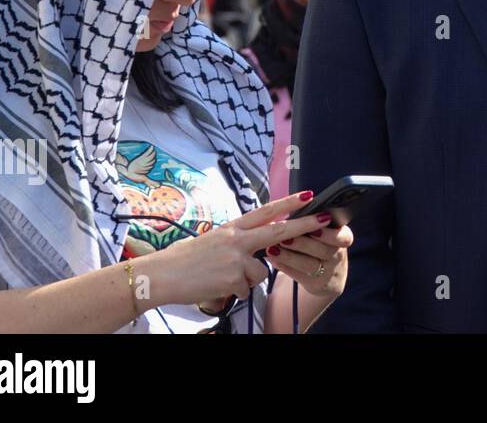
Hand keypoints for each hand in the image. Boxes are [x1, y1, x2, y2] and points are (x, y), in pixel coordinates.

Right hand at [139, 191, 328, 309]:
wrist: (160, 276)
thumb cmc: (182, 261)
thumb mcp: (211, 242)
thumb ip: (235, 242)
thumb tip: (253, 250)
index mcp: (231, 227)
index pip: (265, 212)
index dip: (288, 203)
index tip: (308, 195)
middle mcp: (236, 239)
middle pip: (278, 231)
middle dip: (305, 226)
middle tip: (326, 219)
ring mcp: (236, 258)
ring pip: (260, 272)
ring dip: (246, 279)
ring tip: (220, 277)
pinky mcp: (233, 277)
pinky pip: (245, 289)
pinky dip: (233, 291)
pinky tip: (216, 286)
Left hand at [267, 222, 352, 299]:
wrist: (327, 276)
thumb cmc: (321, 244)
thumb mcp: (326, 233)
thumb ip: (312, 221)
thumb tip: (290, 208)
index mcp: (343, 238)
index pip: (343, 237)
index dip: (329, 234)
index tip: (314, 229)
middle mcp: (338, 256)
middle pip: (323, 250)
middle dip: (303, 243)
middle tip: (286, 236)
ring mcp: (328, 272)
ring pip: (309, 264)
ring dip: (290, 256)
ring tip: (273, 248)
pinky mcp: (315, 284)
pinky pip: (298, 275)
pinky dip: (284, 266)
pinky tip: (272, 257)